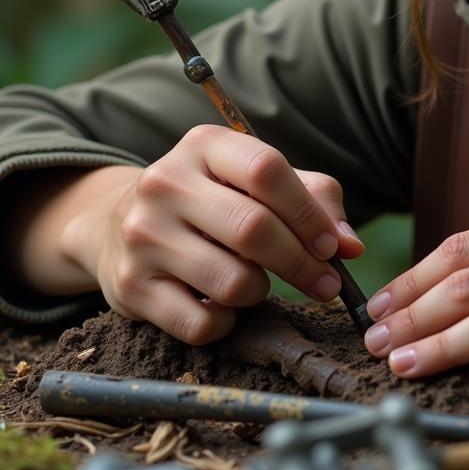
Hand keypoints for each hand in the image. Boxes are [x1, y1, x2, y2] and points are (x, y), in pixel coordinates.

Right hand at [60, 124, 362, 343]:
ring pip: (232, 281)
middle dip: (302, 263)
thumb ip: (314, 200)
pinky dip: (228, 323)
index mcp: (204, 145)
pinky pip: (202, 323)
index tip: (332, 246)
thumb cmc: (213, 200)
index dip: (308, 213)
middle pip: (253, 228)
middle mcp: (166, 183)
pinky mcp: (130, 287)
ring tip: (259, 283)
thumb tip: (350, 246)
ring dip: (262, 292)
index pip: (266, 170)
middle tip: (326, 283)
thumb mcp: (256, 180)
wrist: (116, 224)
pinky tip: (225, 306)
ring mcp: (142, 235)